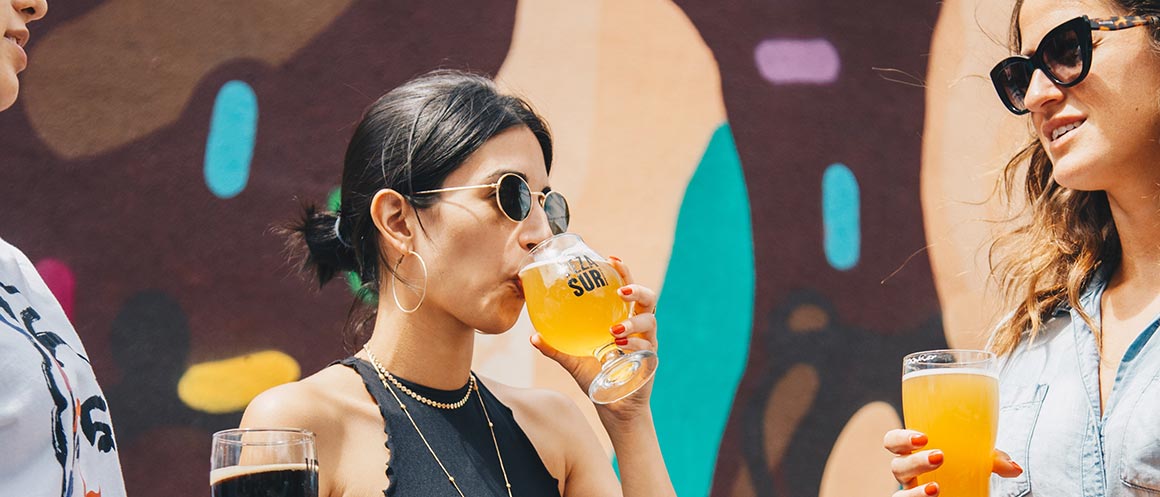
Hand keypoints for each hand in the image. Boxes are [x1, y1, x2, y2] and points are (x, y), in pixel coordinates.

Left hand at [530, 256, 657, 421]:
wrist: (614, 406)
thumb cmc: (596, 378)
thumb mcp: (573, 361)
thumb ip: (556, 347)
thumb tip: (533, 336)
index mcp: (622, 319)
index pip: (627, 290)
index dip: (623, 272)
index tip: (611, 259)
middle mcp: (638, 328)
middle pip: (648, 299)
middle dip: (637, 290)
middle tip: (620, 290)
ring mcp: (646, 343)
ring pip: (650, 321)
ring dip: (633, 321)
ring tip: (614, 329)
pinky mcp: (650, 360)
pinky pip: (647, 347)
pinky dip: (633, 344)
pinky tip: (620, 347)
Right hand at [883, 429, 1022, 495]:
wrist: (966, 494)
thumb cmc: (965, 473)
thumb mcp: (977, 463)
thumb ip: (992, 461)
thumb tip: (1015, 468)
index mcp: (916, 454)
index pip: (894, 441)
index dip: (901, 438)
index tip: (923, 437)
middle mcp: (909, 474)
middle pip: (896, 465)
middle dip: (914, 461)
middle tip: (939, 457)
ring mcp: (911, 493)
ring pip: (898, 491)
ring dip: (914, 491)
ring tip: (936, 488)